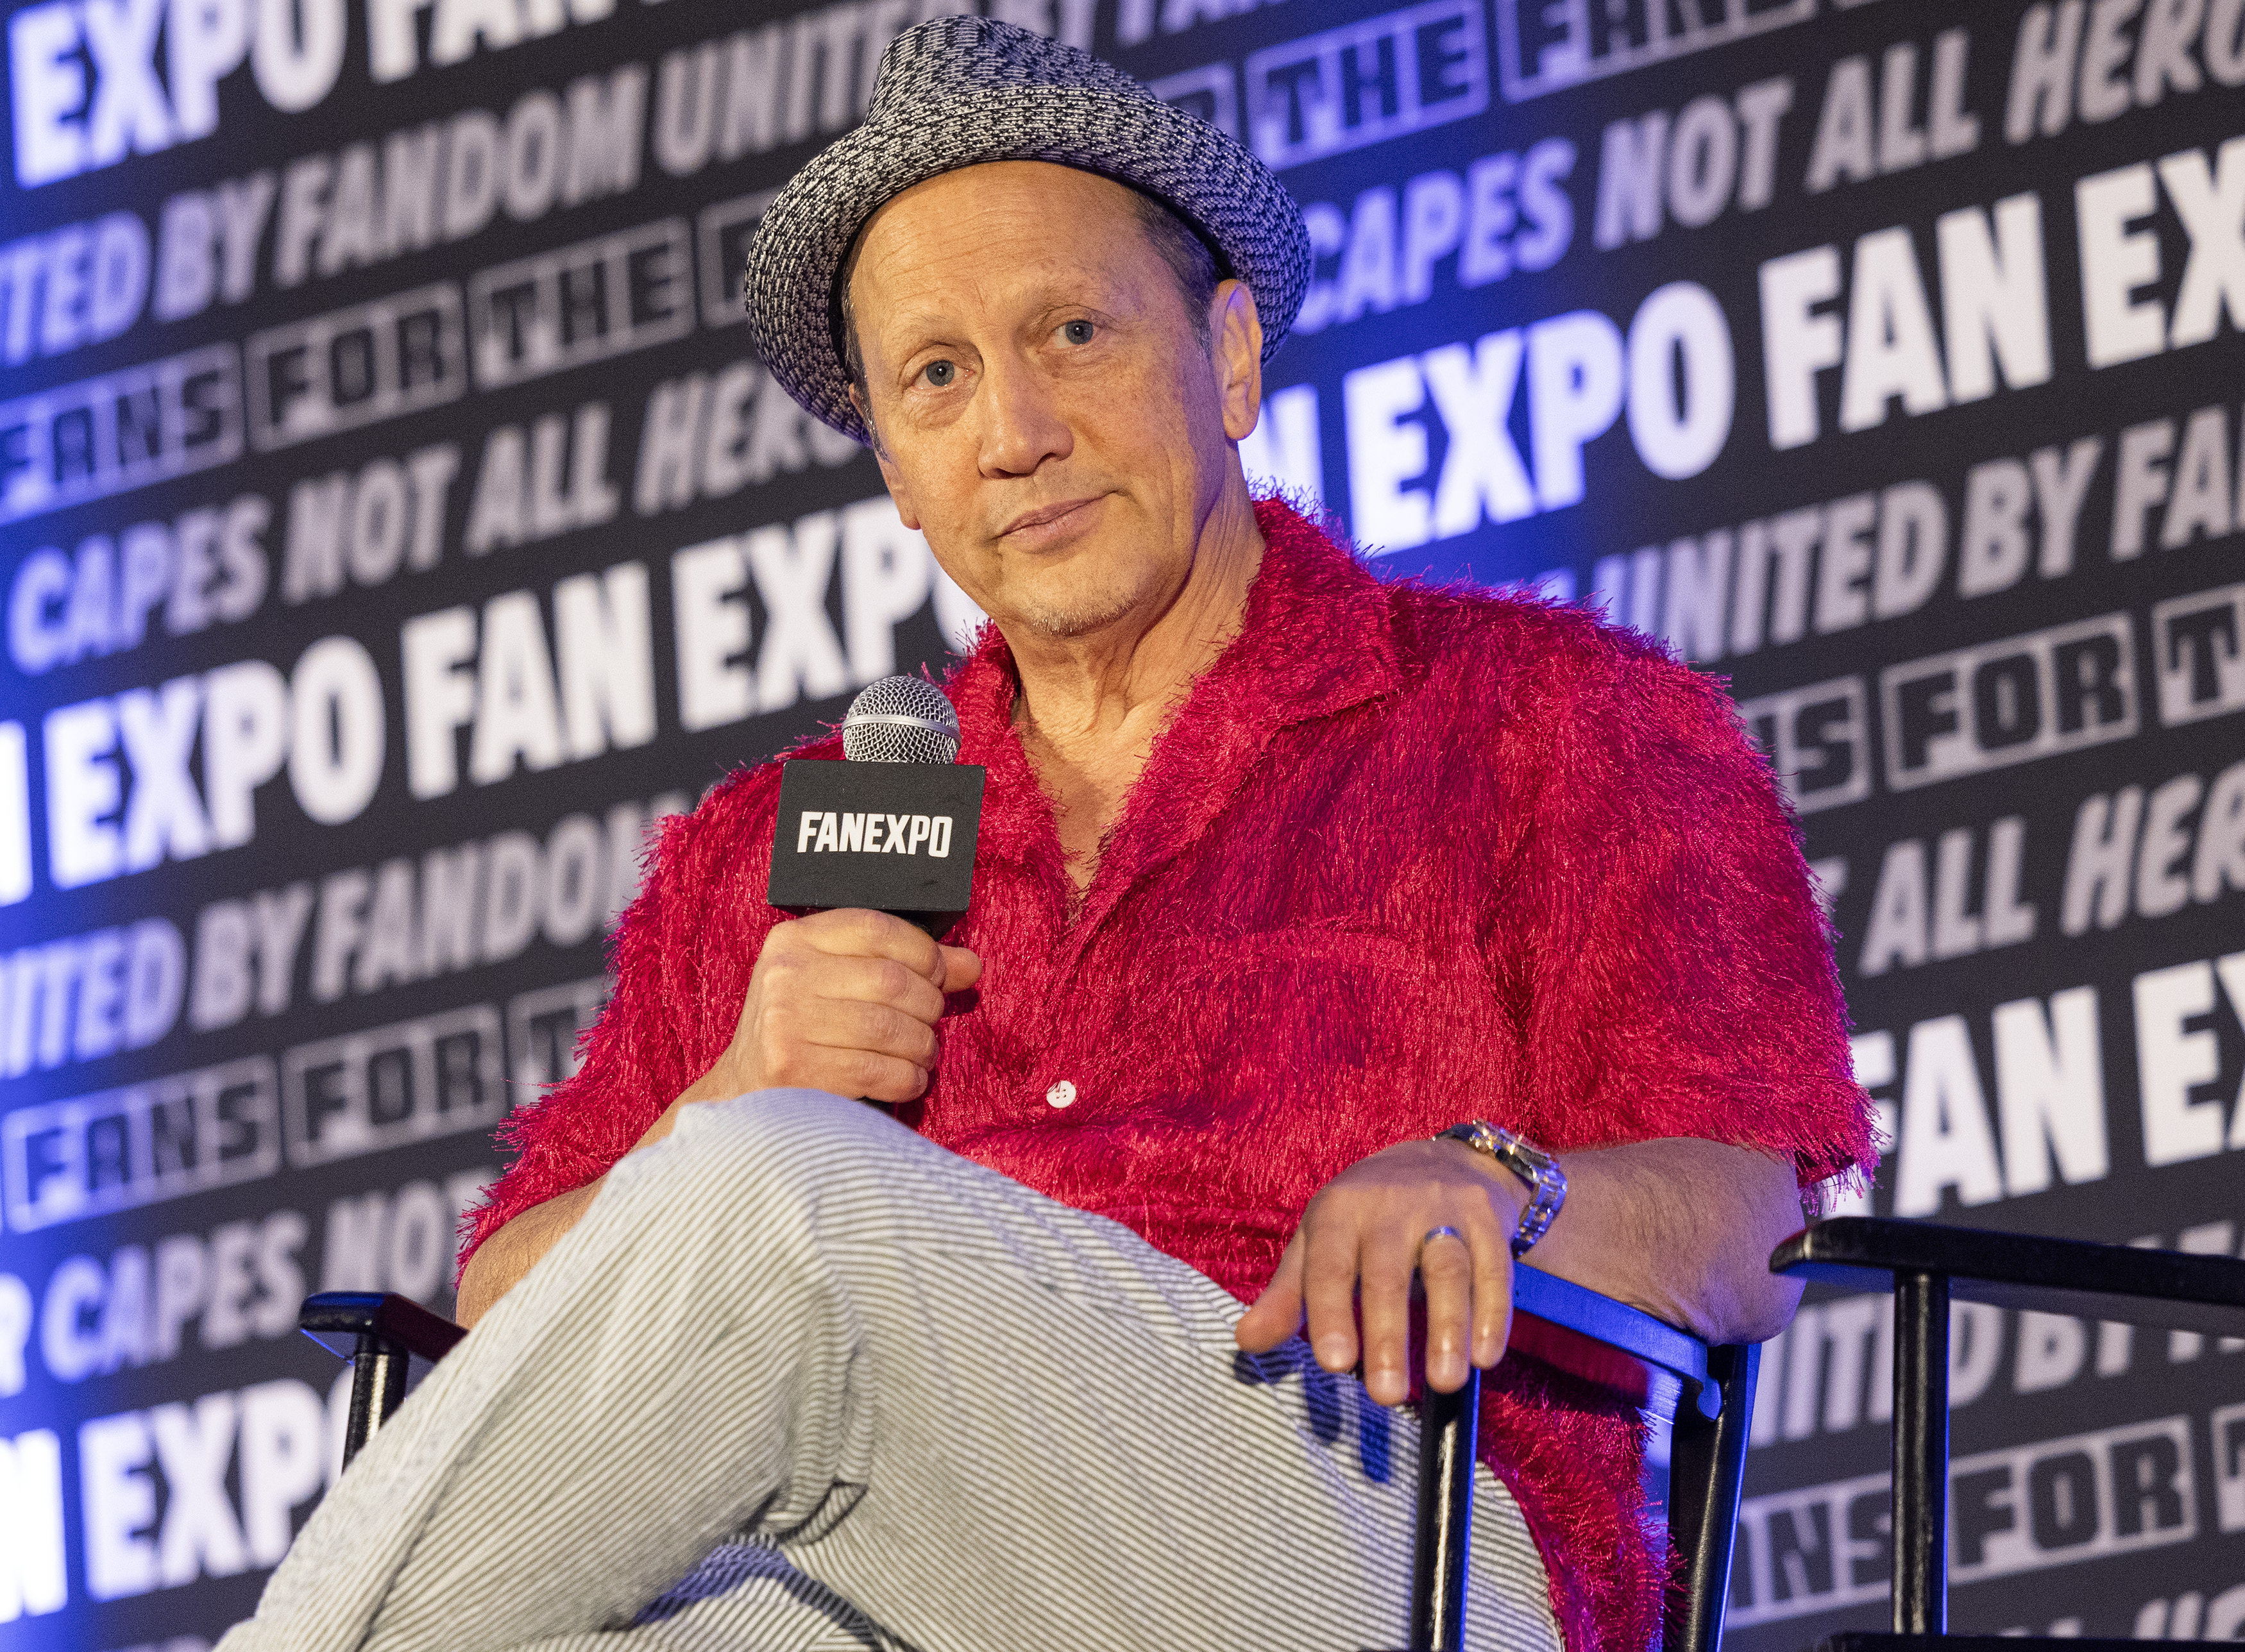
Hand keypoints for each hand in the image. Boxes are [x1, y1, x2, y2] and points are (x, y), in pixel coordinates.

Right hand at [701, 908, 982, 1104]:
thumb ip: (905, 966)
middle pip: (891, 980)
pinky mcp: (793, 1070)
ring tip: (923, 1054)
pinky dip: (908, 1079)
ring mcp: (785, 1023)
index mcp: (794, 940)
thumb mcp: (840, 983)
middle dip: (928, 1006)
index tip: (937, 976)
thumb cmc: (804, 1031)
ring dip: (923, 1046)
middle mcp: (785, 975)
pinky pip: (879, 1071)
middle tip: (930, 1024)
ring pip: (890, 1028)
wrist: (745, 1093)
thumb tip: (971, 964)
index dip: (924, 952)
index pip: (877, 928)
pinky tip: (907, 1080)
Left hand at [1233, 1138, 1527, 1406]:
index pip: (1330, 1265)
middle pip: (1388, 1272)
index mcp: (1339, 1211)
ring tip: (1444, 1381)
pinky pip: (1495, 1268)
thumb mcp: (1319, 1244)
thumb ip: (1288, 1296)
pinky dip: (1493, 1314)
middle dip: (1387, 1334)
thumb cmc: (1366, 1218)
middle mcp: (1391, 1206)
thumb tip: (1246, 1342)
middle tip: (1385, 1395)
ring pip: (1447, 1268)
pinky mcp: (1487, 1220)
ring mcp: (1444, 1209)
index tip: (1333, 1364)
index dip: (1331, 1313)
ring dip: (1448, 1327)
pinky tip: (1485, 1357)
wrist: (1440, 1160)